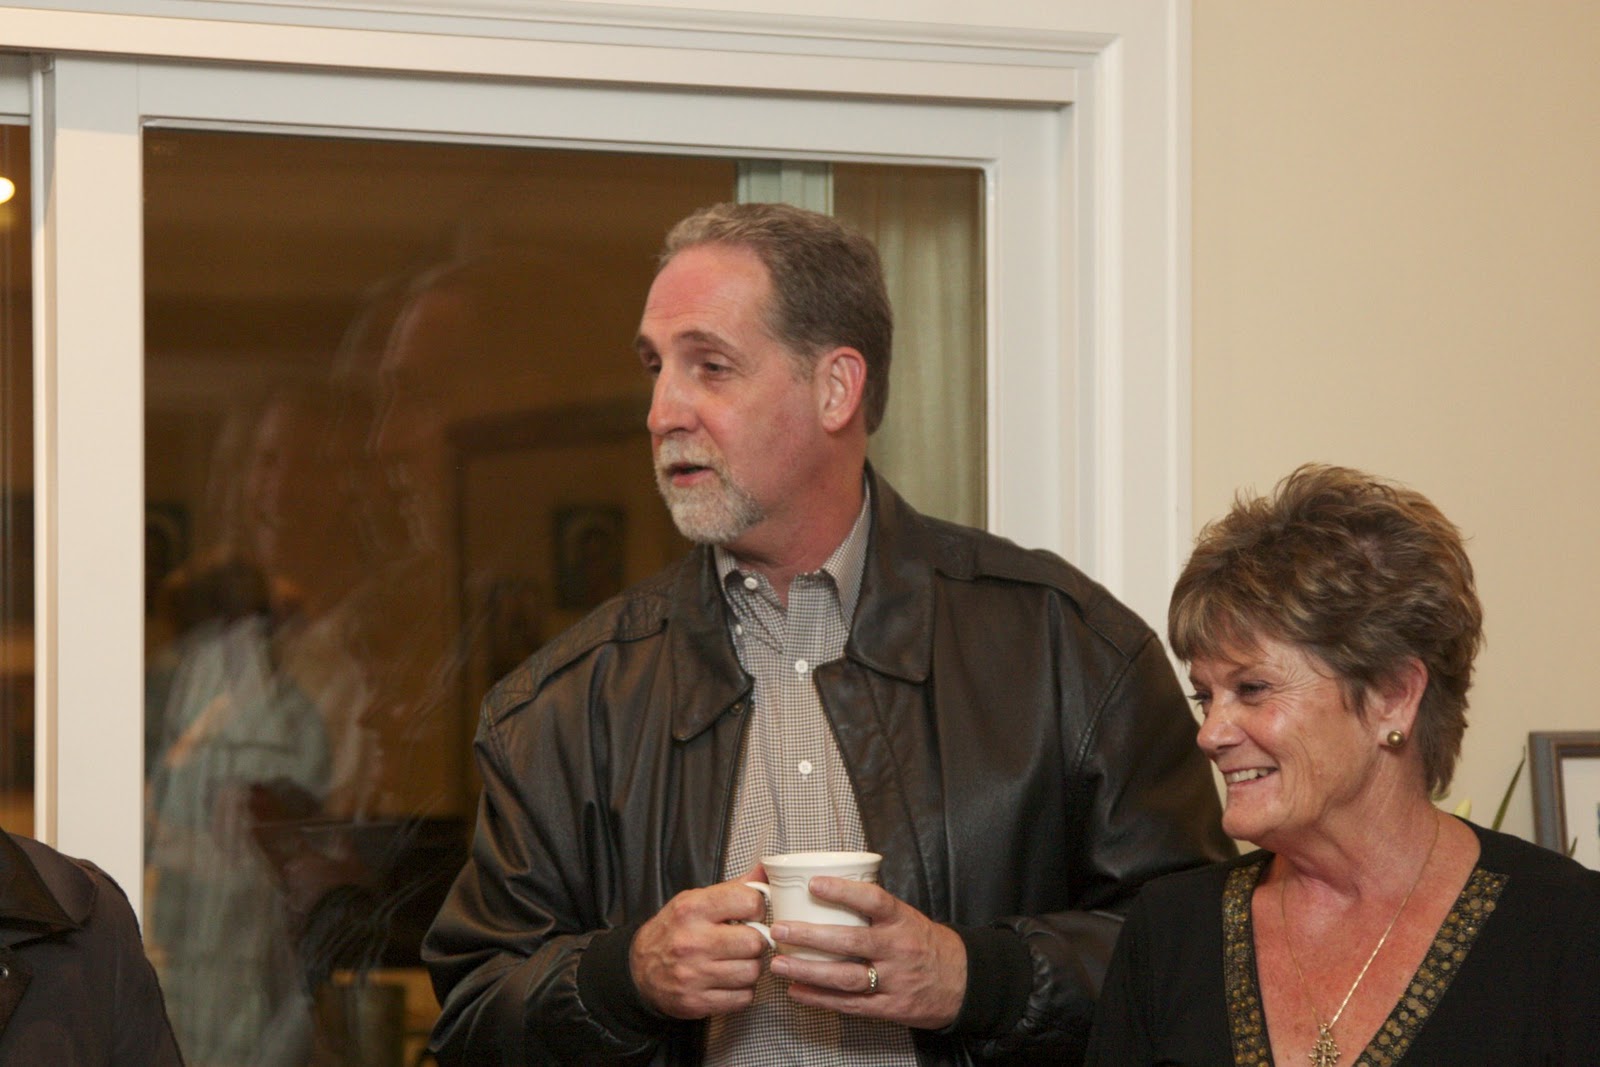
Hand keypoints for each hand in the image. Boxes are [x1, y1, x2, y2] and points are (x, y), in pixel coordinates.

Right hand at [631, 875, 770, 1019]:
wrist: (639, 969)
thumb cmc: (675, 930)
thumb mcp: (696, 900)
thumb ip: (734, 887)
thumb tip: (766, 870)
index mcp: (692, 908)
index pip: (748, 901)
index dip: (757, 907)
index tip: (751, 914)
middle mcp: (691, 941)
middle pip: (755, 942)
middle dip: (757, 942)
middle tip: (746, 941)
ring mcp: (693, 974)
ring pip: (752, 972)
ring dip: (751, 967)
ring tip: (738, 961)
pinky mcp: (696, 1001)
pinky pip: (743, 998)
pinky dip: (742, 991)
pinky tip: (730, 981)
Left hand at [767, 876, 966, 1029]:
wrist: (962, 981)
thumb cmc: (923, 943)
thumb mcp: (906, 917)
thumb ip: (873, 908)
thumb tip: (826, 888)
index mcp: (902, 921)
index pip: (873, 900)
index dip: (843, 891)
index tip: (814, 884)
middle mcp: (898, 949)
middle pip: (851, 942)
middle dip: (811, 936)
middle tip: (780, 929)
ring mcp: (894, 981)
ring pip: (846, 976)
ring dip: (808, 971)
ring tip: (780, 964)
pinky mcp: (889, 1007)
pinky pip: (850, 1004)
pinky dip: (820, 999)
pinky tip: (797, 991)